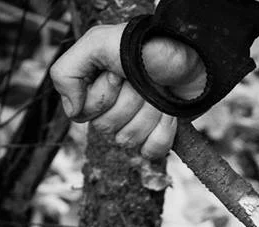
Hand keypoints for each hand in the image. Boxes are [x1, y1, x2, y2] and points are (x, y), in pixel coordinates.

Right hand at [50, 23, 206, 157]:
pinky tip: (169, 114)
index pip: (87, 115)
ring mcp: (137, 123)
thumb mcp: (97, 43)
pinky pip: (151, 151)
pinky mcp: (159, 134)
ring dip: (148, 113)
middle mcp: (113, 109)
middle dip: (130, 102)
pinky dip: (163, 133)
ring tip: (158, 92)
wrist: (192, 54)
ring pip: (130, 140)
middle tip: (141, 82)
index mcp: (95, 91)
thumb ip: (66, 73)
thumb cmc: (145, 45)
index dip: (104, 95)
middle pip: (108, 129)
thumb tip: (73, 115)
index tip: (118, 73)